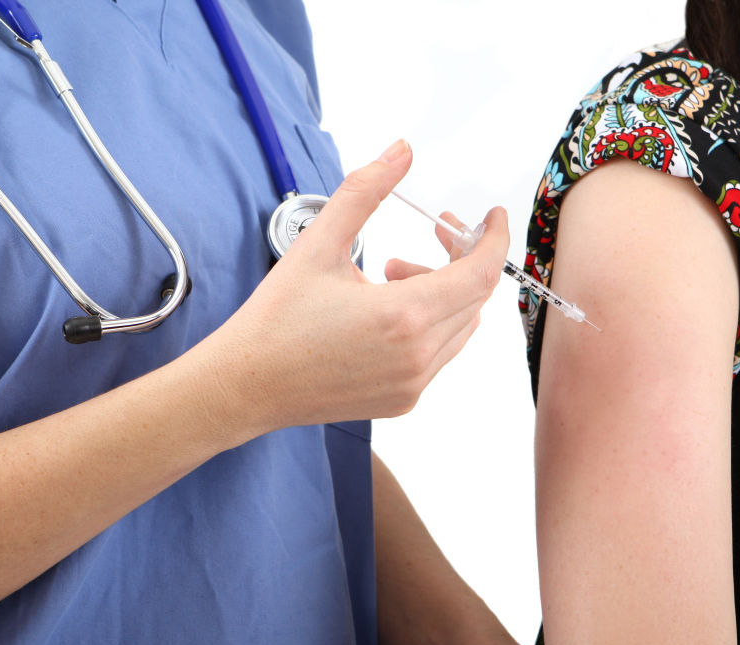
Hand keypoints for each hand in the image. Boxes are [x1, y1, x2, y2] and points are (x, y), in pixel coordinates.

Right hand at [206, 139, 509, 435]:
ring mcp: (414, 383)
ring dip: (444, 291)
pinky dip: (431, 323)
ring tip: (392, 273)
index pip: (480, 273)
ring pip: (461, 326)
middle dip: (462, 256)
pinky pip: (441, 353)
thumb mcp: (319, 243)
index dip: (493, 239)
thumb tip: (401, 150)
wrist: (247, 385)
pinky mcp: (404, 400)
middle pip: (475, 297)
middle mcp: (418, 356)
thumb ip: (366, 190)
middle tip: (436, 232)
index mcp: (404, 316)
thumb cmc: (276, 319)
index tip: (490, 217)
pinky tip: (386, 309)